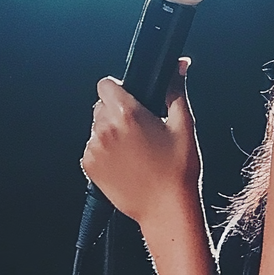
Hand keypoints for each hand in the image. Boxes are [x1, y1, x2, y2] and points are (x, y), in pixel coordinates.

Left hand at [81, 58, 201, 229]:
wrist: (166, 209)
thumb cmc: (178, 170)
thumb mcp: (183, 125)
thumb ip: (176, 89)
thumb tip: (179, 65)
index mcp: (127, 114)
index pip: (106, 84)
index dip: (120, 89)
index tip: (132, 100)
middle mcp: (105, 129)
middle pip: (101, 105)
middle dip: (118, 111)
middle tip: (141, 129)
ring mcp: (94, 149)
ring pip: (96, 126)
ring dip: (111, 131)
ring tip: (135, 149)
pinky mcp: (89, 166)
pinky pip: (93, 147)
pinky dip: (105, 151)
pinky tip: (126, 162)